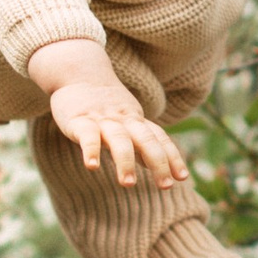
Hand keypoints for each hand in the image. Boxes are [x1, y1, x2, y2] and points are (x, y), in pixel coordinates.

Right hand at [39, 70, 191, 189]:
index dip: (171, 156)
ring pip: (119, 139)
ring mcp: (102, 120)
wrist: (75, 71)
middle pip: (146, 139)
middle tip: (166, 186)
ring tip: (128, 184)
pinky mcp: (78, 120)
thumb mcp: (125, 120)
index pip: (158, 138)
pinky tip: (92, 166)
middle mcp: (123, 120)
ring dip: (125, 161)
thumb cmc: (102, 103)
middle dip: (158, 162)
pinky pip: (87, 136)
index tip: (182, 177)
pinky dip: (90, 150)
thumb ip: (140, 142)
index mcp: (135, 121)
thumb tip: (156, 166)